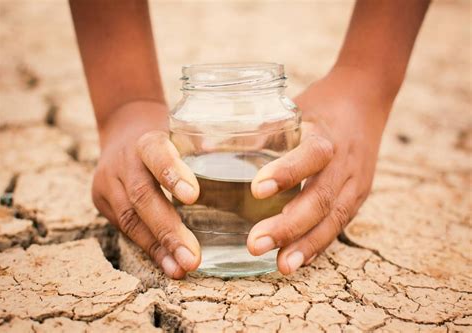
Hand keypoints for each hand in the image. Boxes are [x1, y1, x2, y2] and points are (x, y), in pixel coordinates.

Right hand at [92, 101, 200, 278]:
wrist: (123, 131)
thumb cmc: (167, 137)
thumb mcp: (183, 132)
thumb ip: (206, 150)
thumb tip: (245, 172)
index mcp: (146, 139)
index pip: (156, 153)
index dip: (172, 174)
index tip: (193, 196)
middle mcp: (123, 161)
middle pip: (142, 196)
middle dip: (168, 230)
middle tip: (192, 257)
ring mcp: (109, 183)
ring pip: (130, 219)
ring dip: (159, 248)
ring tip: (181, 268)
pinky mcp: (102, 202)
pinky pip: (126, 230)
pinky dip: (151, 249)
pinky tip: (169, 265)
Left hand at [247, 67, 391, 274]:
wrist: (364, 101)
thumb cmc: (319, 106)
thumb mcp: (292, 109)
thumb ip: (258, 130)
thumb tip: (206, 146)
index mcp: (326, 135)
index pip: (311, 155)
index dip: (287, 173)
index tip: (257, 190)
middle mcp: (344, 163)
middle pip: (321, 199)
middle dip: (289, 225)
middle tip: (255, 244)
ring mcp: (356, 183)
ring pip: (333, 219)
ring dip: (306, 245)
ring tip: (281, 266)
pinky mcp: (358, 197)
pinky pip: (339, 225)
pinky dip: (318, 245)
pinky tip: (298, 260)